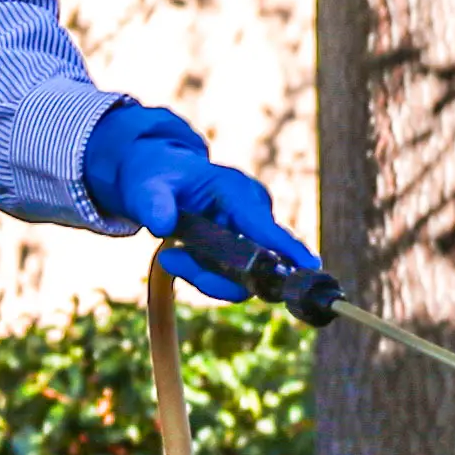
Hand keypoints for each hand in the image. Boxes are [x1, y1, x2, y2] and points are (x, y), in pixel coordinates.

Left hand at [82, 104, 322, 304]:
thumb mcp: (145, 186)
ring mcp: (253, 229)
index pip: (264, 225)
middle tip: (170, 261)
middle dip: (215, 275)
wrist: (160, 180)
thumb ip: (152, 203)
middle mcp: (253, 210)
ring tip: (171, 257)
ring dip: (206, 275)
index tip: (310, 268)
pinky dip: (207, 273)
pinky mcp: (247, 245)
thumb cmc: (157, 178)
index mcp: (235, 190)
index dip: (287, 249)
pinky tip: (180, 256)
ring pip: (245, 275)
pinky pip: (236, 275)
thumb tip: (163, 226)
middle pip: (257, 261)